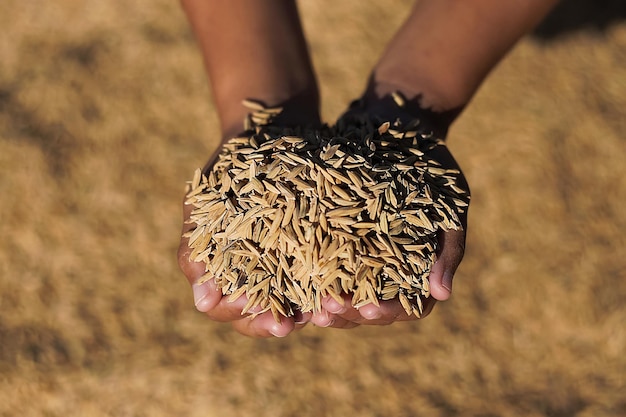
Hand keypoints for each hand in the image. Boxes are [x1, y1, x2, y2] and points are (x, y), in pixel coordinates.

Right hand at [177, 149, 311, 337]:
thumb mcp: (202, 207)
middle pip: (258, 316)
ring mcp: (284, 268)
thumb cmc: (224, 175)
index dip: (236, 312)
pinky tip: (338, 289)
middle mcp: (254, 277)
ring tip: (318, 314)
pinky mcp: (313, 253)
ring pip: (292, 303)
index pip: (223, 308)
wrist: (262, 139)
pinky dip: (327, 286)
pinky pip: (320, 278)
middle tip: (286, 325)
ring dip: (305, 313)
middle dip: (271, 323)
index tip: (247, 305)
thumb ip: (195, 251)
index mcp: (223, 273)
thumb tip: (202, 301)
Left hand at [310, 92, 468, 328]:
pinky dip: (304, 272)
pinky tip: (286, 274)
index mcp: (416, 268)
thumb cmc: (433, 165)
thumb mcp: (450, 203)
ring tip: (305, 305)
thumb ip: (450, 248)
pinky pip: (315, 260)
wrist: (397, 123)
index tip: (369, 309)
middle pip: (366, 306)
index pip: (406, 306)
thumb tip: (442, 295)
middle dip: (346, 312)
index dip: (387, 312)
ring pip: (338, 290)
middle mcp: (384, 267)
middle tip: (325, 310)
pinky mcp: (329, 233)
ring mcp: (356, 253)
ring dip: (321, 301)